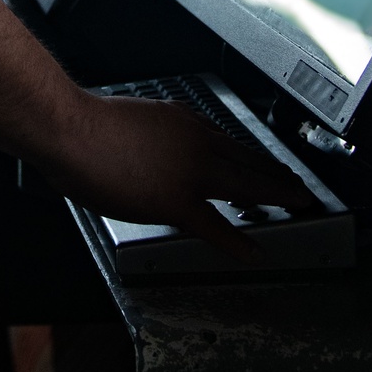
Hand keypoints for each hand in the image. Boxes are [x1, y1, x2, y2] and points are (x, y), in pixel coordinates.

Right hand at [43, 92, 313, 261]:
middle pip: (248, 159)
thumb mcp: (133, 119)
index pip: (229, 138)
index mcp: (182, 120)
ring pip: (245, 184)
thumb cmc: (87, 124)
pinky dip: (237, 241)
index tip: (266, 162)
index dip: (252, 154)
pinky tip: (253, 252)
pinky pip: (215, 226)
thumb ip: (152, 135)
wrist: (72, 128)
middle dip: (276, 174)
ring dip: (275, 194)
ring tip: (297, 204)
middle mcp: (194, 141)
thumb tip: (152, 151)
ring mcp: (189, 171)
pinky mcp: (176, 201)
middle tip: (299, 185)